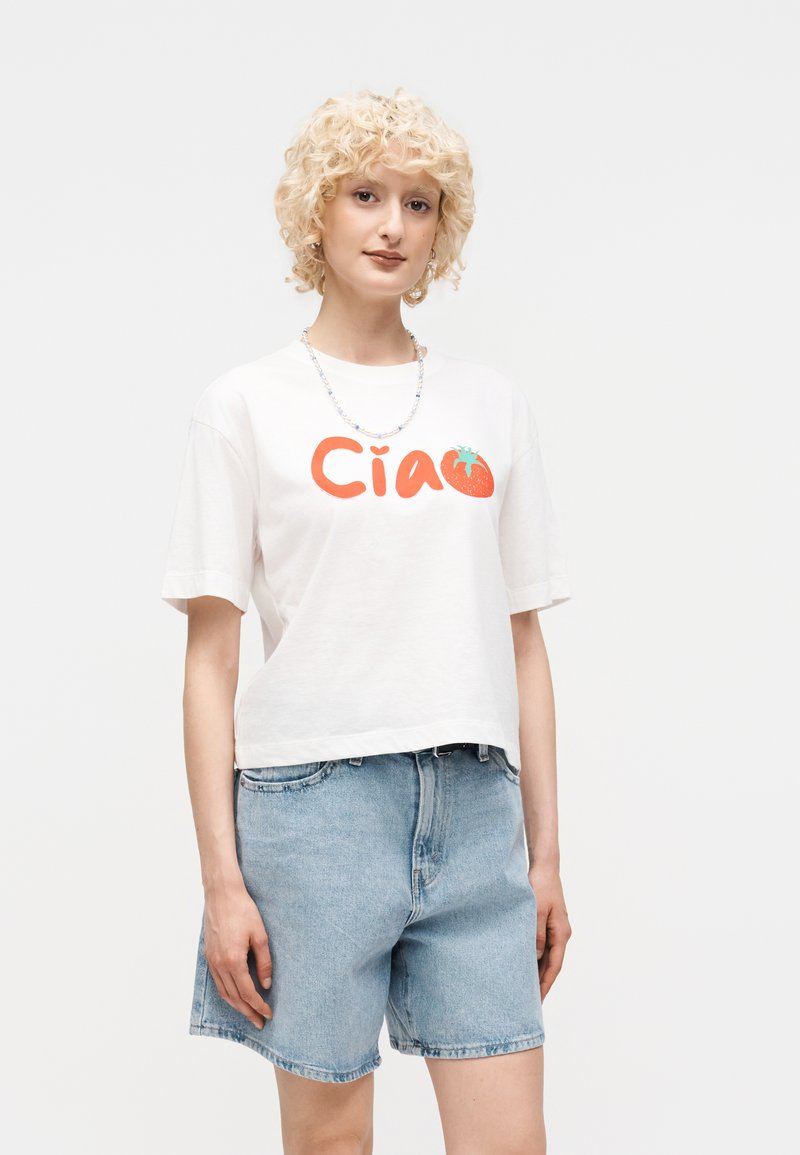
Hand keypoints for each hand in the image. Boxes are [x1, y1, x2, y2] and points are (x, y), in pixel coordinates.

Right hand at [203, 884, 273, 1028]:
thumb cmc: (243, 910)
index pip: (247, 992)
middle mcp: (219, 964)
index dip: (259, 1006)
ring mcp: (211, 961)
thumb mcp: (260, 935)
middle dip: (248, 1012)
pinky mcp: (208, 956)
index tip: (268, 1014)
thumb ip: (264, 961)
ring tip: (249, 1014)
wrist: (221, 894)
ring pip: (224, 992)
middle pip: (234, 997)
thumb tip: (266, 984)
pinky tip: (236, 996)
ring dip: (237, 1006)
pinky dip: (227, 994)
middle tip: (260, 1023)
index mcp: (233, 960)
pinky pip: (218, 982)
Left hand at [528, 865, 571, 1000]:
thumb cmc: (540, 885)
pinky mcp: (548, 922)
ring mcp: (556, 928)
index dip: (546, 984)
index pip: (554, 966)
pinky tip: (525, 963)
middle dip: (542, 982)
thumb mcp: (535, 910)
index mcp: (561, 933)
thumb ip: (536, 934)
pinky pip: (543, 946)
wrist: (545, 866)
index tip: (538, 1001)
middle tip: (530, 1002)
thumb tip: (535, 957)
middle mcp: (561, 933)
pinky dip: (535, 957)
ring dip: (538, 971)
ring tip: (526, 988)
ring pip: (547, 956)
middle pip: (552, 964)